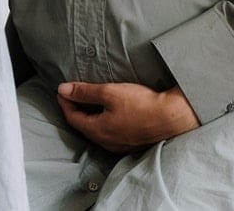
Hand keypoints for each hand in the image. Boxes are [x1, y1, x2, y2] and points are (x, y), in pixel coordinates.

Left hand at [56, 82, 200, 154]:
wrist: (171, 118)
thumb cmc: (141, 105)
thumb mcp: (109, 93)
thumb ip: (85, 92)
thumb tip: (63, 90)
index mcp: (98, 130)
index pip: (72, 117)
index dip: (65, 102)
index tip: (62, 91)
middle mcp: (106, 142)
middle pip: (83, 126)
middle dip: (75, 109)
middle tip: (72, 95)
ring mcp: (119, 145)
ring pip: (97, 130)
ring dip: (90, 116)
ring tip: (88, 102)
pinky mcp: (131, 142)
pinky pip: (110, 133)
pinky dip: (103, 121)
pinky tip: (110, 113)